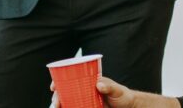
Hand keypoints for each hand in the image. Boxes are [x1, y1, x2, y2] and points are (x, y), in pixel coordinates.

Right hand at [49, 77, 179, 107]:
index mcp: (88, 81)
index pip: (69, 78)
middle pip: (65, 91)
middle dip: (57, 97)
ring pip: (68, 101)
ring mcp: (84, 100)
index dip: (58, 81)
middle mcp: (83, 89)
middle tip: (56, 104)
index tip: (53, 87)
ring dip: (61, 105)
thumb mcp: (117, 90)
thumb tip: (99, 85)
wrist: (129, 107)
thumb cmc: (123, 96)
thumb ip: (110, 87)